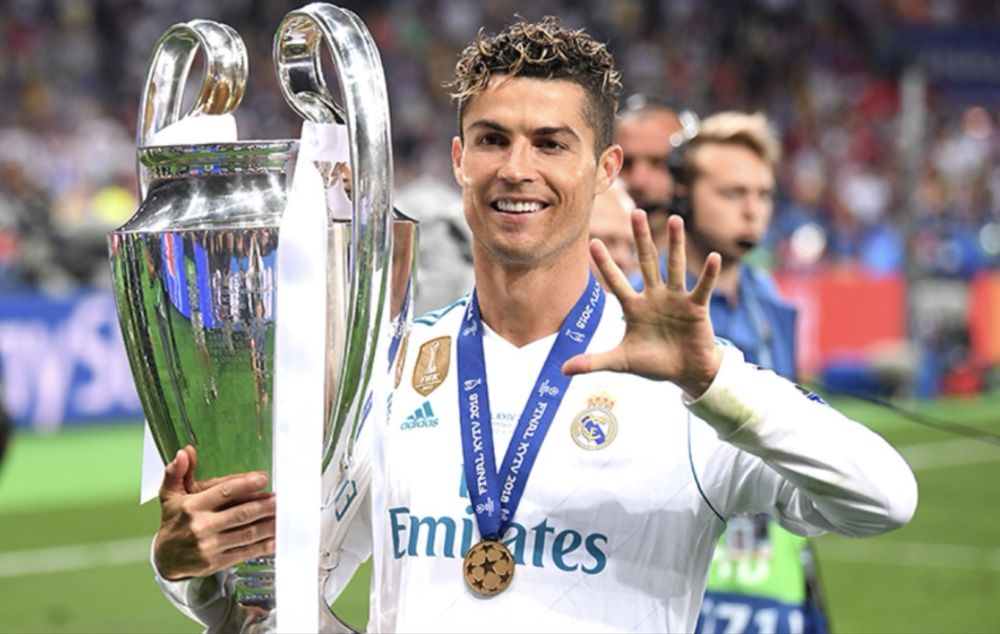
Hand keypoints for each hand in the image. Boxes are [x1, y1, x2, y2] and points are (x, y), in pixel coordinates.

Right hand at [154, 446, 275, 580]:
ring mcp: (210, 546)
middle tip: (281, 499)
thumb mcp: (170, 495)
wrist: (165, 559)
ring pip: (246, 534)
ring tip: (283, 515)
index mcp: (192, 506)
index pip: (224, 492)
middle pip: (240, 514)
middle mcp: (202, 526)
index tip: (263, 478)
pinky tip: (276, 539)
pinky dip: (263, 546)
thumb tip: (185, 452)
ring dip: (268, 524)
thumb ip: (177, 472)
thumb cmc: (173, 522)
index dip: (245, 484)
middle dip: (265, 506)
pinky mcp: (217, 563)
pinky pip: (245, 552)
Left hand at [563, 211, 722, 397]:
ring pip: (674, 266)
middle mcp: (654, 296)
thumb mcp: (621, 362)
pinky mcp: (696, 307)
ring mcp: (676, 299)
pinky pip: (702, 287)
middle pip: (646, 262)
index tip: (593, 242)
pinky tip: (714, 257)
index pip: (616, 281)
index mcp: (634, 307)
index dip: (606, 263)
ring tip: (675, 220)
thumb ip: (594, 362)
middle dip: (641, 239)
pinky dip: (708, 274)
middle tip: (636, 212)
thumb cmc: (653, 364)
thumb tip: (563, 370)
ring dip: (675, 244)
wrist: (685, 373)